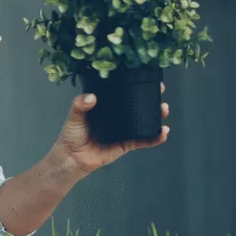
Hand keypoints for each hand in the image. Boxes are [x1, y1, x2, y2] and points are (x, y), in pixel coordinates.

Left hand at [52, 83, 170, 176]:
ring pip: (144, 121)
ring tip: (163, 109)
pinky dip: (155, 137)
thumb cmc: (72, 134)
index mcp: (105, 106)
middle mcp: (117, 116)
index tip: (145, 77)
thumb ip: (80, 106)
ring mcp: (124, 130)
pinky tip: (163, 132)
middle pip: (137, 105)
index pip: (122, 92)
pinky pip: (144, 140)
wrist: (73, 158)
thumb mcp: (74, 116)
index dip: (134, 85)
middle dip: (151, 98)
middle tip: (160, 91)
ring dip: (156, 115)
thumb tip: (91, 97)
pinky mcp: (127, 144)